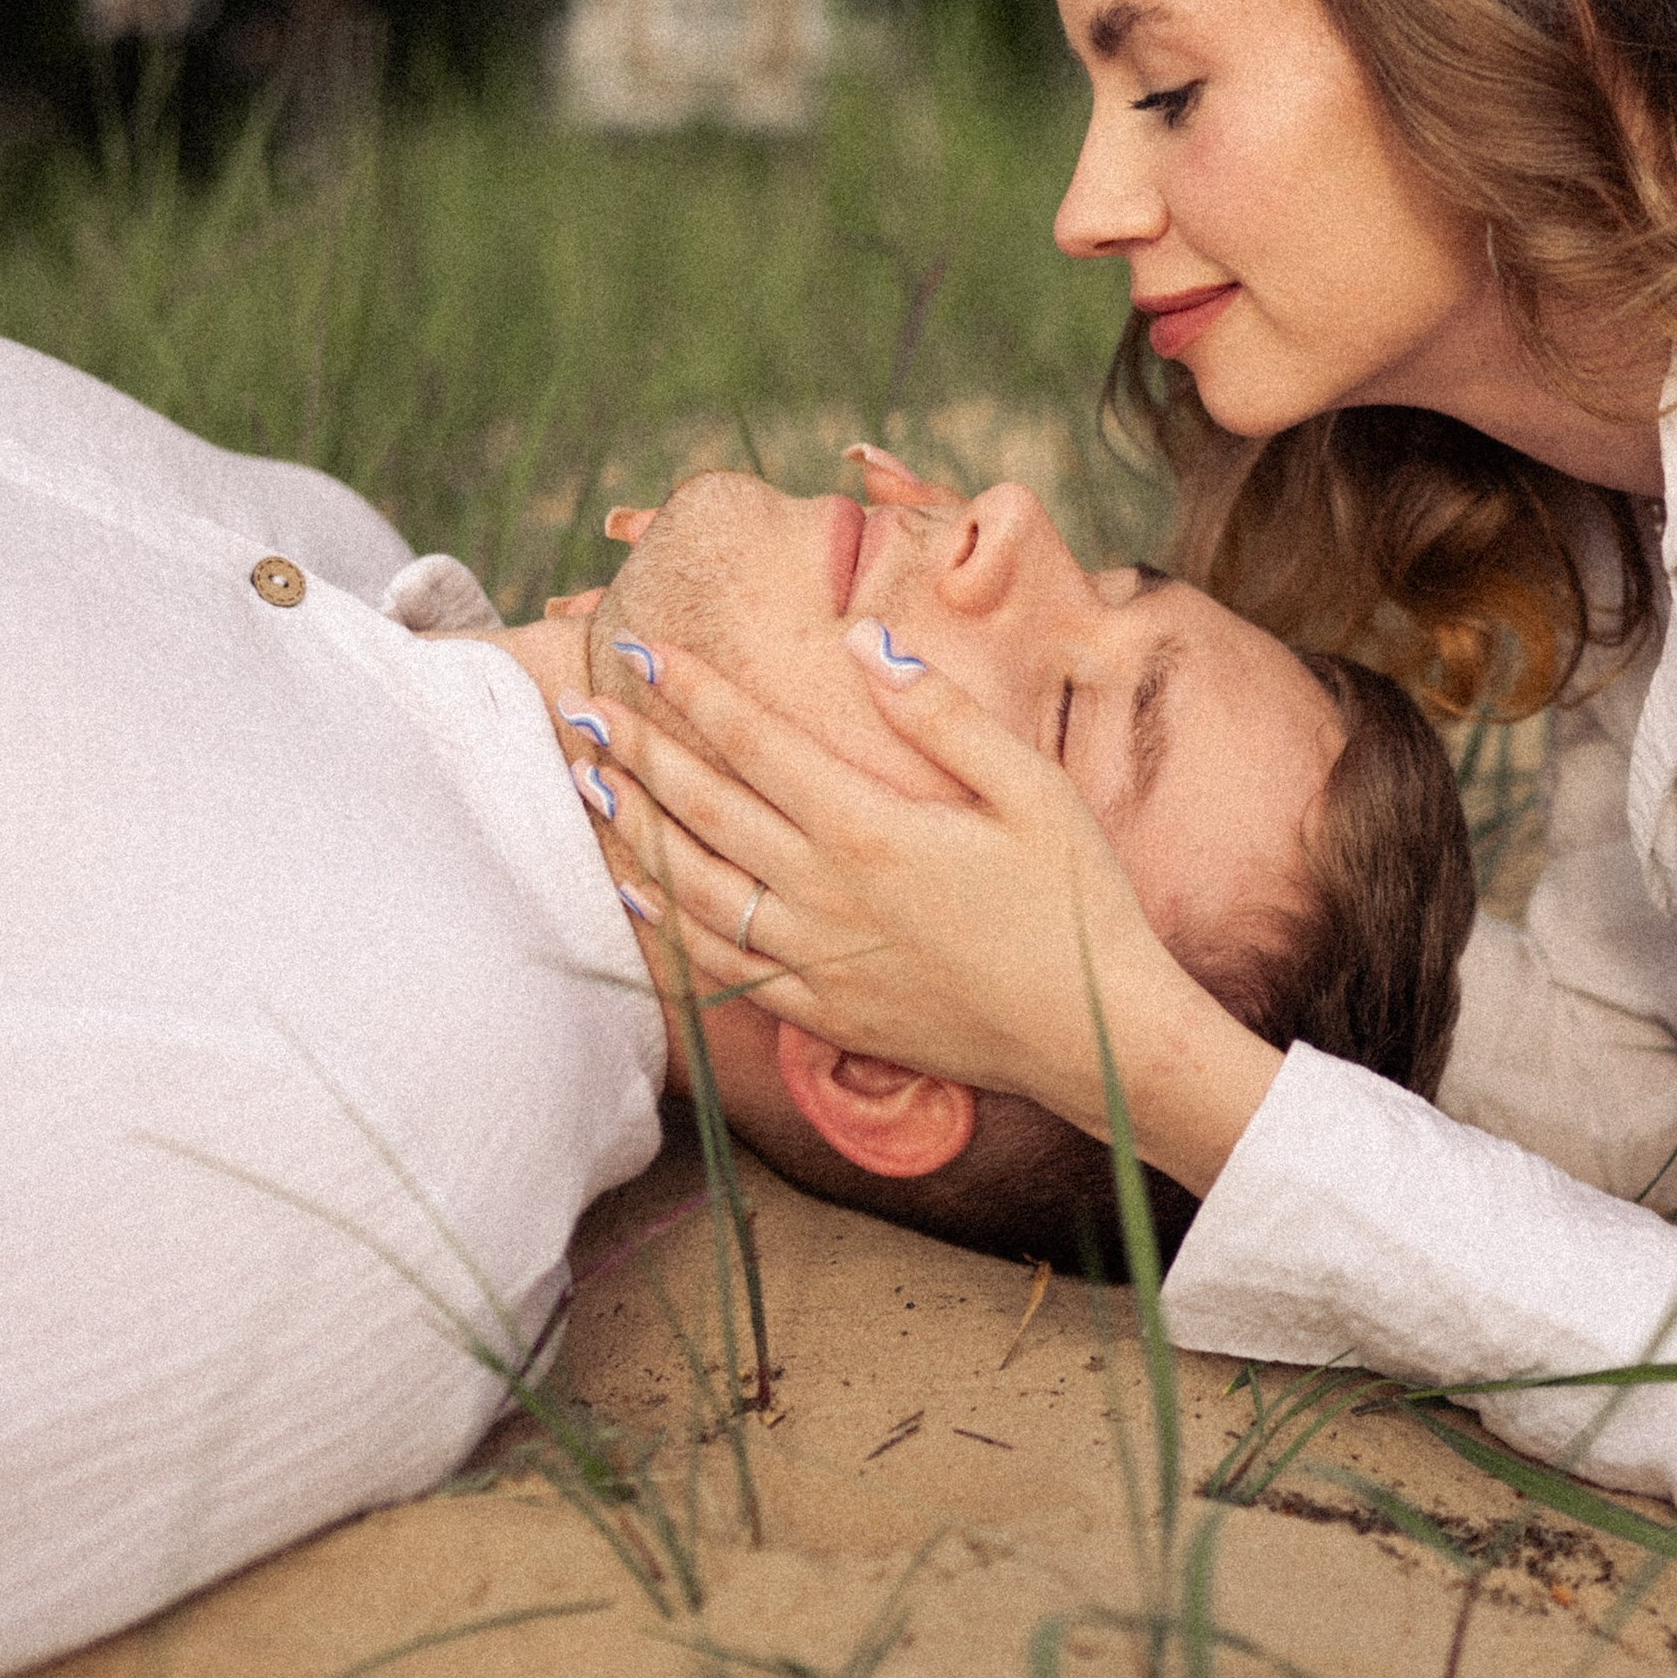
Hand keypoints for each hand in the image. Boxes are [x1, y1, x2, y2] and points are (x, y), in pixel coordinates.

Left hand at [589, 623, 1279, 1195]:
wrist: (1095, 1038)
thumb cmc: (1075, 904)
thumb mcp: (1030, 787)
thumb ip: (940, 712)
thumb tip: (863, 638)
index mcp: (870, 829)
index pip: (754, 743)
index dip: (691, 692)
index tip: (639, 650)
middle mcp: (824, 897)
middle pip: (705, 810)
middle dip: (638, 752)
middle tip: (581, 708)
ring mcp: (817, 963)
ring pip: (696, 887)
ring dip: (637, 831)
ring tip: (589, 784)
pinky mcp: (824, 1015)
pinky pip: (720, 967)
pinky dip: (669, 926)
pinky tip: (639, 897)